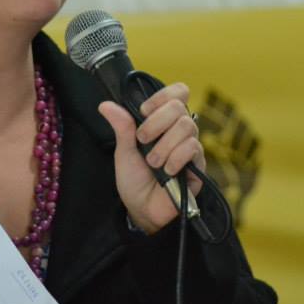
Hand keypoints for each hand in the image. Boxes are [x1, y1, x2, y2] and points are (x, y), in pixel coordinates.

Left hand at [98, 82, 204, 234]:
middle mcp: (178, 130)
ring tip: (153, 163)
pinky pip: (192, 147)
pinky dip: (175, 157)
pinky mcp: (198, 164)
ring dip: (164, 145)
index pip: (177, 93)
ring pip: (186, 126)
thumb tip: (105, 105)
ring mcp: (190, 146)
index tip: (144, 111)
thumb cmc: (134, 180)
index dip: (162, 96)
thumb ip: (122, 127)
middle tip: (142, 140)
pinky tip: (167, 171)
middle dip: (157, 122)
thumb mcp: (124, 152)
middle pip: (179, 106)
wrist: (142, 210)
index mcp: (162, 122)